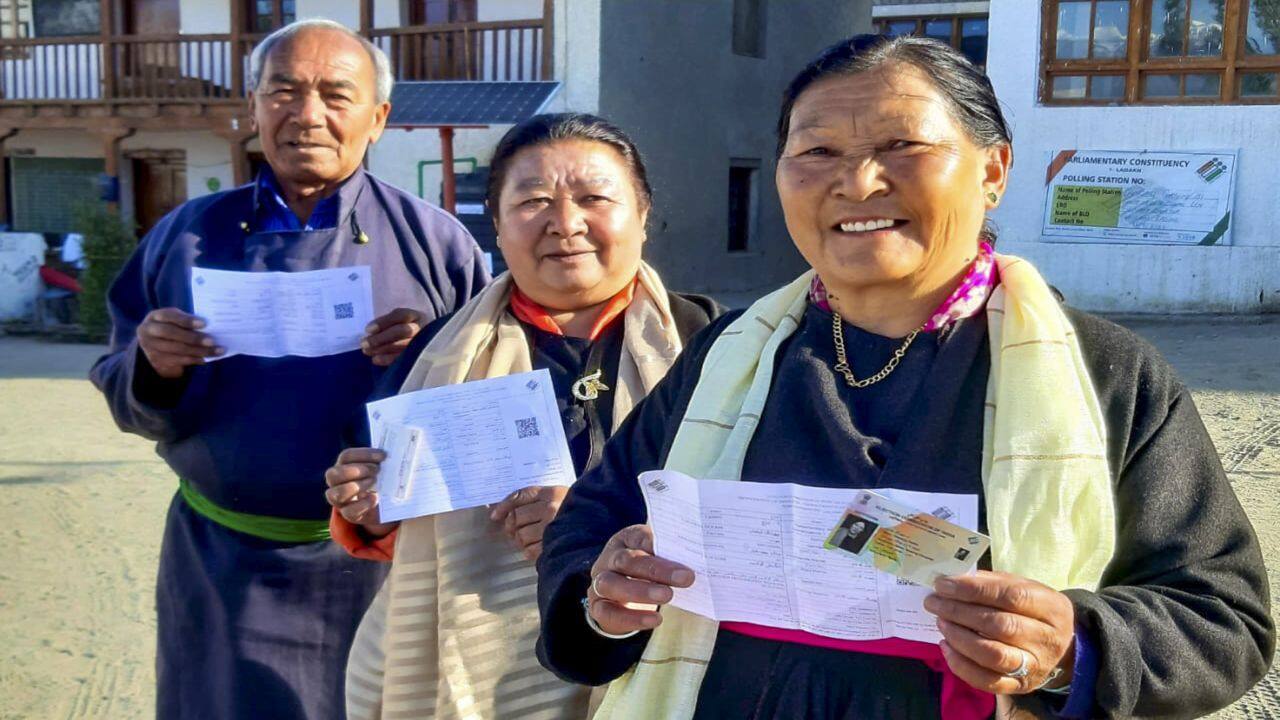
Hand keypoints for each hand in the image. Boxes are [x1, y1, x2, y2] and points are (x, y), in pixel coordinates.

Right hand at [136, 308, 222, 378]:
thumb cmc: (171, 326)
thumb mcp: (174, 320)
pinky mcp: (156, 360)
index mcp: (155, 316)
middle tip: (212, 341)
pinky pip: (177, 360)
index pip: (169, 316)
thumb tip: (211, 326)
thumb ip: (186, 321)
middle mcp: (148, 330)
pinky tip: (205, 359)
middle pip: (171, 333)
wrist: (152, 343)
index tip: (204, 323)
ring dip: (198, 351)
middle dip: (193, 337)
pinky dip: (193, 360)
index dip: (186, 320)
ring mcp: (150, 346)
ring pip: (176, 349)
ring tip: (216, 351)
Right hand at [323, 448, 396, 537]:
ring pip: (334, 494)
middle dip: (356, 470)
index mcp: (344, 466)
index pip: (346, 456)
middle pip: (332, 474)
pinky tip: (376, 498)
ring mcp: (340, 500)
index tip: (383, 455)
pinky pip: (348, 511)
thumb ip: (385, 460)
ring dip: (355, 486)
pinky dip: (363, 504)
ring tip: (374, 482)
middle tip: (377, 469)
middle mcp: (337, 483)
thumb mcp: (383, 469)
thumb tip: (398, 451)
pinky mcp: (349, 515)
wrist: (385, 505)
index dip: (364, 454)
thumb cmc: (382, 480)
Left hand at [362, 308, 425, 366]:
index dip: (384, 322)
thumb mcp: (397, 322)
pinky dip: (388, 359)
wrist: (420, 342)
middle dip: (381, 337)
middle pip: (402, 331)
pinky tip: (375, 359)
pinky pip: (403, 358)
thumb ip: (386, 323)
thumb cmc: (402, 329)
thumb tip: (369, 333)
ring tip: (367, 351)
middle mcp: (421, 328)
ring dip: (382, 349)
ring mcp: (423, 343)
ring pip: (403, 345)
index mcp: (415, 316)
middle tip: (364, 343)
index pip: (401, 315)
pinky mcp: (419, 357)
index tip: (368, 330)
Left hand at [489, 485, 569, 561]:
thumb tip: (496, 510)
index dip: (503, 507)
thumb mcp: (553, 496)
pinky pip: (529, 551)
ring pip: (521, 536)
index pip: (518, 496)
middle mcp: (551, 508)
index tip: (495, 516)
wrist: (598, 521)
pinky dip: (529, 551)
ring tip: (530, 538)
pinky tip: (538, 546)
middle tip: (517, 529)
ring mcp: (553, 527)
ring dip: (521, 540)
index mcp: (550, 493)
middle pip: (515, 518)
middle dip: (512, 526)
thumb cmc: (571, 509)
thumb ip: (529, 498)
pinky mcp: (554, 545)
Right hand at [586, 524, 694, 635]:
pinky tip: (655, 620)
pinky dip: (632, 618)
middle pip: (626, 560)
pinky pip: (609, 613)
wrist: (624, 596)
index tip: (680, 548)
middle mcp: (608, 558)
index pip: (638, 537)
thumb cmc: (649, 570)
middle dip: (656, 569)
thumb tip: (701, 557)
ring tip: (668, 596)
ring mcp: (600, 582)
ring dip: (641, 591)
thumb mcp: (659, 558)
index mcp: (626, 540)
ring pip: (612, 584)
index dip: (655, 542)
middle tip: (685, 577)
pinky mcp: (598, 606)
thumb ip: (673, 556)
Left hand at [924, 571, 1074, 694]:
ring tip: (941, 622)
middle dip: (960, 612)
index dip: (973, 590)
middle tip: (934, 603)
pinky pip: (987, 681)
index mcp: (1052, 608)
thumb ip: (993, 582)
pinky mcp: (1020, 686)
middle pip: (1000, 625)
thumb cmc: (1034, 610)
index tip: (943, 585)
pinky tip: (946, 646)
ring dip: (959, 637)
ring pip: (992, 655)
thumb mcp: (1024, 588)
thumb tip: (954, 580)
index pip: (1011, 596)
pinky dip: (961, 665)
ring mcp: (1034, 666)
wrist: (1060, 647)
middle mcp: (1047, 639)